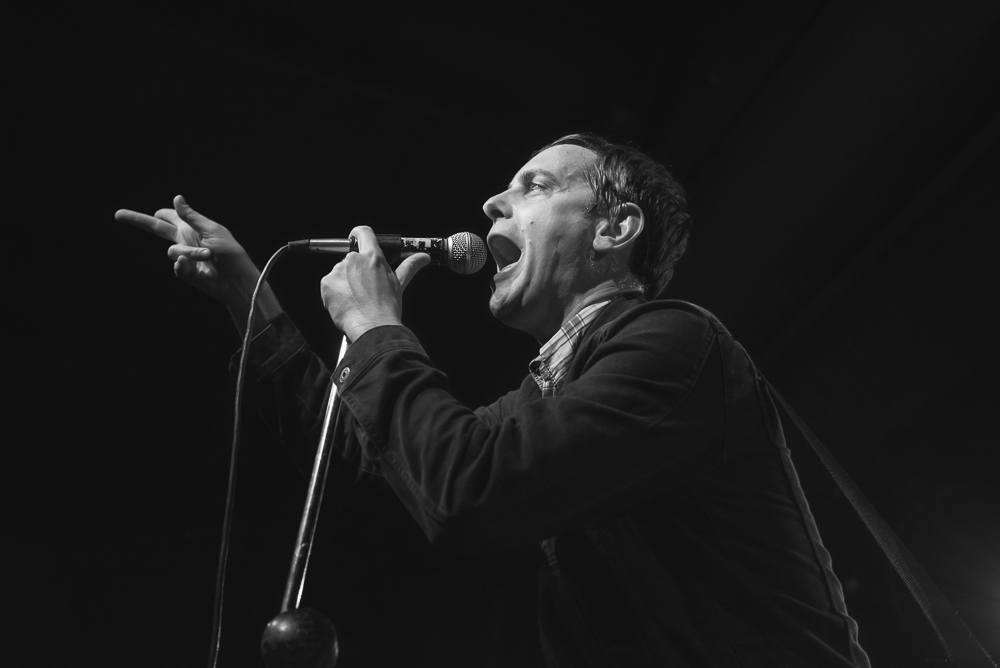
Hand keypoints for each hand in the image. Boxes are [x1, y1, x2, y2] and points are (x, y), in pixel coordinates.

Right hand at [116, 195, 282, 333]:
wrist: (236, 280)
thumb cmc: (231, 254)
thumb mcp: (213, 230)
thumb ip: (192, 217)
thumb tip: (176, 198)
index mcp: (192, 227)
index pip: (170, 217)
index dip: (161, 213)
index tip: (150, 211)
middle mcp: (184, 240)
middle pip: (156, 229)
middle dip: (137, 221)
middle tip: (118, 215)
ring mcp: (183, 256)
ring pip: (173, 250)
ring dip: (191, 252)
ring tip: (208, 255)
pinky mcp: (184, 272)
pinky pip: (176, 265)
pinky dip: (185, 264)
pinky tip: (193, 265)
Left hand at [320, 226, 429, 341]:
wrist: (372, 327)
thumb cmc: (387, 308)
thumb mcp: (400, 284)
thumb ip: (410, 266)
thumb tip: (424, 258)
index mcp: (373, 257)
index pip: (364, 233)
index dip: (359, 233)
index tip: (356, 237)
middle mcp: (354, 260)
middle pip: (351, 259)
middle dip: (355, 272)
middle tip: (364, 290)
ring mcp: (338, 271)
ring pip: (339, 273)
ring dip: (344, 283)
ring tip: (355, 300)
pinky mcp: (327, 283)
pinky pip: (329, 285)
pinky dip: (334, 293)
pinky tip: (345, 303)